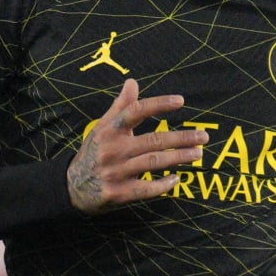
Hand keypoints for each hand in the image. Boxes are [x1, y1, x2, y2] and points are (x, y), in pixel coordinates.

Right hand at [67, 78, 208, 212]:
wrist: (72, 187)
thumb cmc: (94, 153)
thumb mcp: (102, 128)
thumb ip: (120, 106)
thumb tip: (132, 82)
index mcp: (109, 130)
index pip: (135, 112)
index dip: (158, 104)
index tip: (180, 101)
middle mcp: (113, 150)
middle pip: (153, 140)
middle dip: (182, 138)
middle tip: (204, 136)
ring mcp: (115, 173)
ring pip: (153, 162)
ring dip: (178, 158)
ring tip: (197, 154)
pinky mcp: (118, 193)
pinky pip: (146, 189)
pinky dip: (163, 185)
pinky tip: (177, 179)